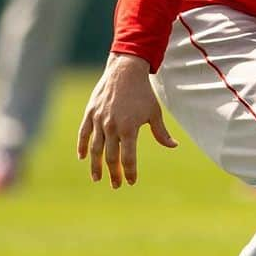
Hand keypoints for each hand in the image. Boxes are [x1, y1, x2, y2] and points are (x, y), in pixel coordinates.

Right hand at [77, 53, 177, 187]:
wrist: (125, 71)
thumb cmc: (143, 93)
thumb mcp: (154, 112)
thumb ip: (161, 132)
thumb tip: (173, 146)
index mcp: (129, 128)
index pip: (128, 157)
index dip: (130, 172)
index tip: (131, 182)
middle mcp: (112, 126)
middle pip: (110, 157)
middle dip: (114, 173)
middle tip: (116, 184)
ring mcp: (99, 120)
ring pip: (95, 149)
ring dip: (96, 166)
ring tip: (97, 178)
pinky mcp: (90, 113)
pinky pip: (83, 134)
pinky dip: (82, 146)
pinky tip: (82, 158)